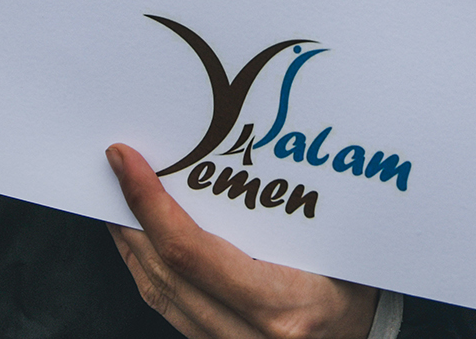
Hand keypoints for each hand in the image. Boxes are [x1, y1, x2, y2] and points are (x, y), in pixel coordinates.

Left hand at [105, 143, 379, 338]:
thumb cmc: (361, 286)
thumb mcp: (335, 243)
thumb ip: (283, 212)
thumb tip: (226, 154)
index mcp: (283, 306)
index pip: (192, 252)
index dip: (151, 204)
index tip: (126, 161)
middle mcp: (250, 337)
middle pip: (164, 275)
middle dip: (130, 218)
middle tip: (113, 170)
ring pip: (159, 296)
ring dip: (132, 244)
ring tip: (119, 198)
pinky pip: (171, 311)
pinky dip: (151, 272)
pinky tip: (144, 241)